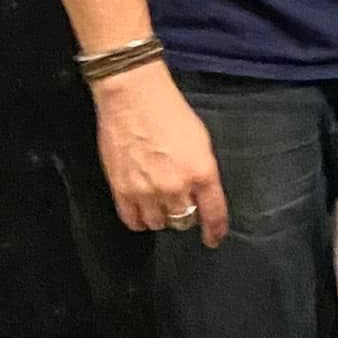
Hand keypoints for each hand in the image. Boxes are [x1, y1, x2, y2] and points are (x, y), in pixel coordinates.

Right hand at [90, 60, 228, 245]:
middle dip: (186, 215)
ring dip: (163, 216)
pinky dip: (140, 219)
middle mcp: (176, 187)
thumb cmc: (170, 112)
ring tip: (161, 201)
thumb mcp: (201, 141)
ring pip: (159, 224)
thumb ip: (202, 171)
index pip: (213, 213)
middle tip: (182, 202)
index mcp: (202, 172)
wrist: (134, 98)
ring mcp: (147, 191)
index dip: (215, 230)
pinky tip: (143, 210)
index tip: (214, 239)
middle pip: (184, 221)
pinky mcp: (121, 191)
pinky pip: (133, 221)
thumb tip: (200, 192)